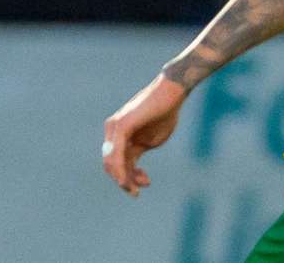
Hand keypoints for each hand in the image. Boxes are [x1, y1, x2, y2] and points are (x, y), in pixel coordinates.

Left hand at [102, 74, 187, 197]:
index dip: (127, 177)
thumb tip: (128, 170)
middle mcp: (112, 130)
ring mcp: (115, 127)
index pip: (115, 161)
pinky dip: (120, 169)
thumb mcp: (149, 141)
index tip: (146, 182)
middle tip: (139, 191)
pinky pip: (116, 153)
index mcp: (118, 134)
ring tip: (136, 189)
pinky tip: (125, 181)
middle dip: (124, 180)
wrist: (172, 93)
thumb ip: (136, 153)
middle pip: (111, 164)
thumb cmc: (164, 115)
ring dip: (122, 179)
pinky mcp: (122, 125)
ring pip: (111, 161)